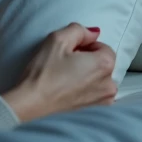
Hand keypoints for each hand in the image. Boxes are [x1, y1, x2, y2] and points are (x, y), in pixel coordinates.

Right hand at [2, 23, 117, 121]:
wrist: (32, 104)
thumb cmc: (44, 72)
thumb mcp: (57, 39)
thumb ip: (79, 30)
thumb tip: (93, 33)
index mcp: (104, 64)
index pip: (102, 46)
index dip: (84, 46)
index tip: (68, 52)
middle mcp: (109, 84)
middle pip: (102, 63)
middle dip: (87, 60)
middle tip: (64, 64)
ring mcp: (103, 100)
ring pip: (98, 79)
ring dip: (87, 76)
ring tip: (65, 78)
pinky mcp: (95, 111)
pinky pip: (95, 94)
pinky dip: (85, 90)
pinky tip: (68, 90)